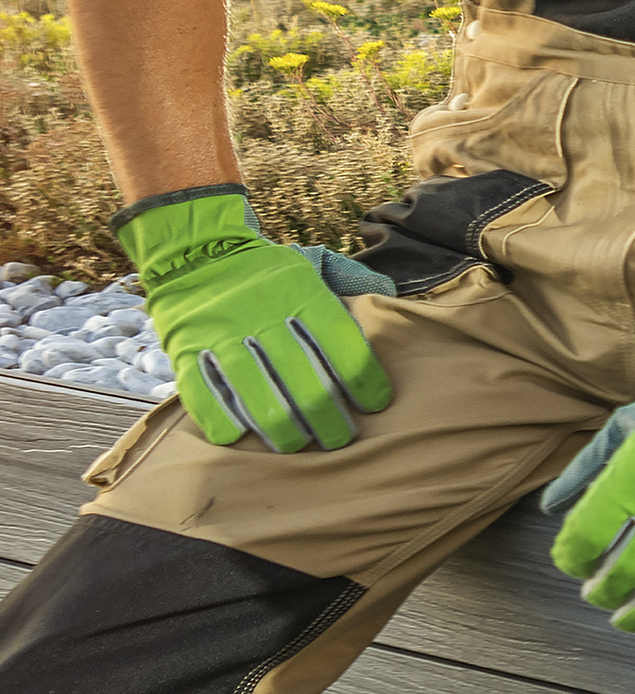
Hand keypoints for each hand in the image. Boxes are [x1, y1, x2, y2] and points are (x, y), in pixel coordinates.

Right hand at [115, 185, 394, 452]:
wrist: (193, 248)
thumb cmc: (265, 272)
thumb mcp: (309, 264)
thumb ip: (349, 280)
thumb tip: (390, 299)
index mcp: (299, 292)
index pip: (341, 344)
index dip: (362, 380)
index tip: (374, 405)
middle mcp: (261, 314)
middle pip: (303, 379)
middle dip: (327, 418)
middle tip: (340, 439)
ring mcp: (220, 334)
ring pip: (258, 394)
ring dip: (282, 429)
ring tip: (298, 444)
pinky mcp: (185, 350)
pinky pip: (204, 395)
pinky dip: (224, 421)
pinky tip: (243, 436)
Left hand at [542, 302, 634, 641]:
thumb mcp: (631, 421)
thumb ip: (586, 466)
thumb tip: (551, 506)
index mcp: (633, 478)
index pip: (584, 539)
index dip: (572, 559)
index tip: (575, 563)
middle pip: (621, 575)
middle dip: (602, 592)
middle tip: (598, 595)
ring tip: (626, 620)